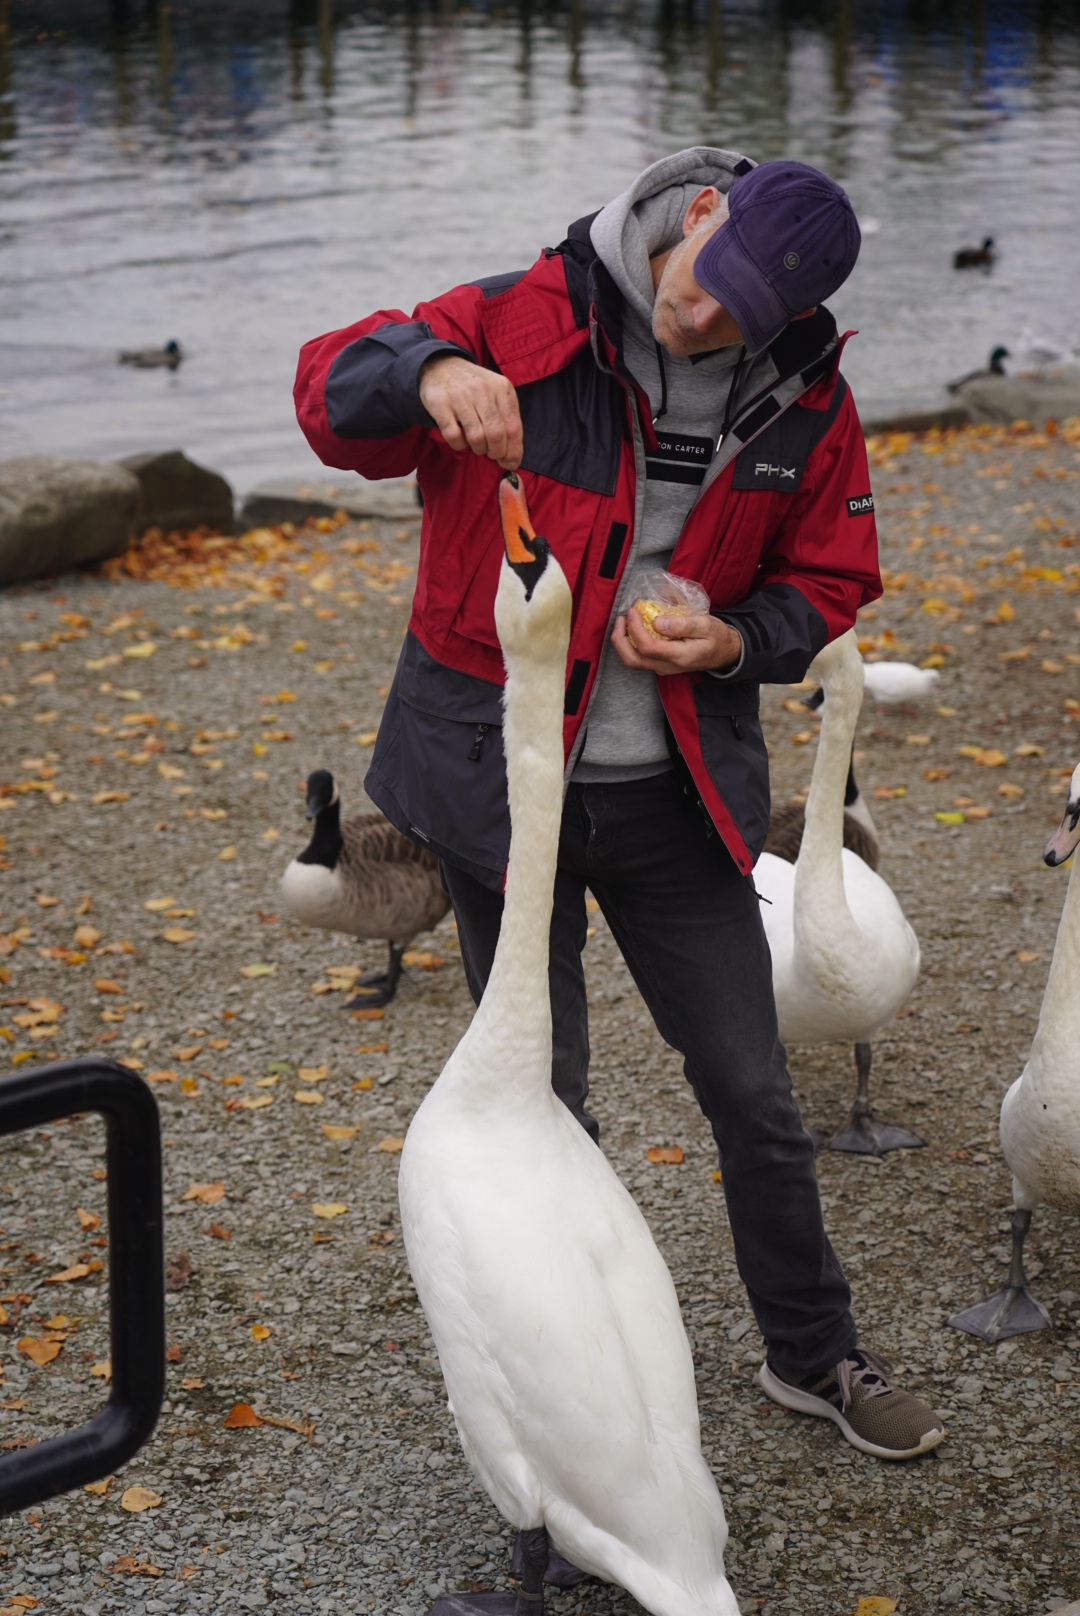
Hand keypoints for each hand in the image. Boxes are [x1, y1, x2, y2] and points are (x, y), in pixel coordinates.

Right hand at [418, 355, 522, 469]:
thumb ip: (507, 423)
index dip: (513, 451)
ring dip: (478, 449)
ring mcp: (460, 396)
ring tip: (477, 445)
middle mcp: (482, 389)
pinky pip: (453, 436)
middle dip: (495, 452)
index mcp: (502, 388)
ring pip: (476, 438)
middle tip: (491, 453)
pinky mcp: (440, 404)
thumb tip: (512, 460)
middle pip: (496, 435)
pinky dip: (459, 445)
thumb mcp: (496, 395)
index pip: (514, 427)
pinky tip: (461, 439)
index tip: (510, 463)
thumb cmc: (474, 388)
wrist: (440, 366)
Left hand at [612, 607, 741, 675]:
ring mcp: (662, 667)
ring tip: (624, 621)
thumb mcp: (706, 625)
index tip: (634, 610)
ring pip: (633, 660)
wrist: (724, 653)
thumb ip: (682, 624)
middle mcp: (666, 666)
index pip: (647, 647)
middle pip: (633, 659)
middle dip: (619, 639)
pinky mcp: (659, 664)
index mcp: (679, 656)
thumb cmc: (716, 637)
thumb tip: (657, 622)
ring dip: (622, 641)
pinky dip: (630, 643)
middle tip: (622, 617)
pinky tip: (633, 627)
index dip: (635, 628)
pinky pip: (639, 657)